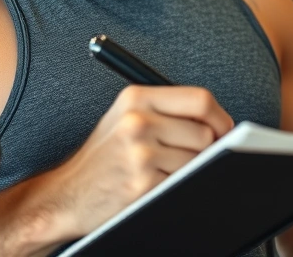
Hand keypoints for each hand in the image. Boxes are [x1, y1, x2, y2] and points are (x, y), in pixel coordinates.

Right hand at [43, 85, 234, 237]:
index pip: (200, 99)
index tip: (225, 130)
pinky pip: (183, 181)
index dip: (220, 117)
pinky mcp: (142, 183)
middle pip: (205, 133)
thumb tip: (219, 122)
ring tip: (167, 171)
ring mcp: (139, 153)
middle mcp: (137, 121)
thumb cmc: (103, 157)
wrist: (67, 194)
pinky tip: (158, 184)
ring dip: (192, 169)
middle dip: (209, 148)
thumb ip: (167, 111)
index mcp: (136, 98)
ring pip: (198, 160)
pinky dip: (178, 185)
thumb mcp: (126, 118)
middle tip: (197, 156)